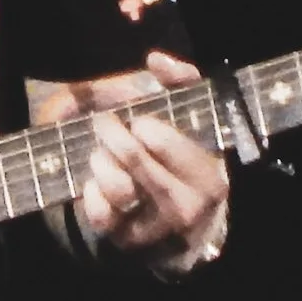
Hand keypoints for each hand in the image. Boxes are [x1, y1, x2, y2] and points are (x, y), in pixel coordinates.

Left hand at [48, 53, 229, 270]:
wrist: (176, 219)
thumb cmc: (180, 156)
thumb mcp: (189, 115)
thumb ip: (181, 81)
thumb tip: (156, 59)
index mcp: (209, 172)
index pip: (166, 140)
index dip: (145, 126)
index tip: (139, 123)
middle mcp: (190, 205)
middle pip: (135, 156)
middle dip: (113, 134)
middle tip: (107, 126)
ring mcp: (159, 227)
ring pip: (117, 186)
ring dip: (102, 162)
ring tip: (103, 156)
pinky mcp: (130, 241)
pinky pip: (100, 214)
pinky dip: (91, 193)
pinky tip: (96, 184)